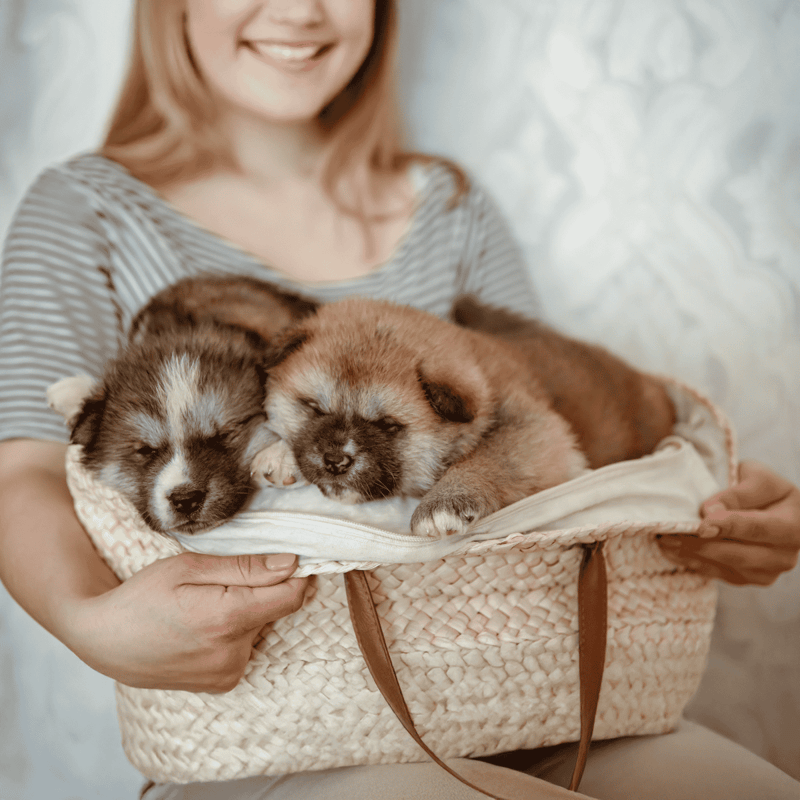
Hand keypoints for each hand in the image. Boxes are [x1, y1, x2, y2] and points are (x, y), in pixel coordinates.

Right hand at [69, 552, 307, 691]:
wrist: (104, 640)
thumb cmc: (142, 596)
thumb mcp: (189, 567)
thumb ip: (244, 567)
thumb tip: (290, 564)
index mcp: (226, 619)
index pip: (291, 596)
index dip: (297, 574)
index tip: (292, 558)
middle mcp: (232, 653)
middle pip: (275, 610)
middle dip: (261, 590)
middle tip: (222, 581)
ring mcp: (228, 673)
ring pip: (260, 628)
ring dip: (247, 611)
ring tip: (206, 606)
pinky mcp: (223, 683)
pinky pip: (246, 647)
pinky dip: (235, 632)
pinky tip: (203, 627)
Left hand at [658, 460, 799, 584]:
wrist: (772, 510)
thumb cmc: (763, 489)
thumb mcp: (756, 477)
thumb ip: (737, 493)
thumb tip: (710, 512)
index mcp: (793, 525)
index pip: (757, 527)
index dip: (729, 526)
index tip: (702, 525)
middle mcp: (784, 555)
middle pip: (738, 554)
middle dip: (701, 544)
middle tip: (671, 534)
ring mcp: (766, 572)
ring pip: (725, 567)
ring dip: (692, 555)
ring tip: (666, 541)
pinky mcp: (747, 579)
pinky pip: (718, 574)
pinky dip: (693, 562)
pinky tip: (673, 550)